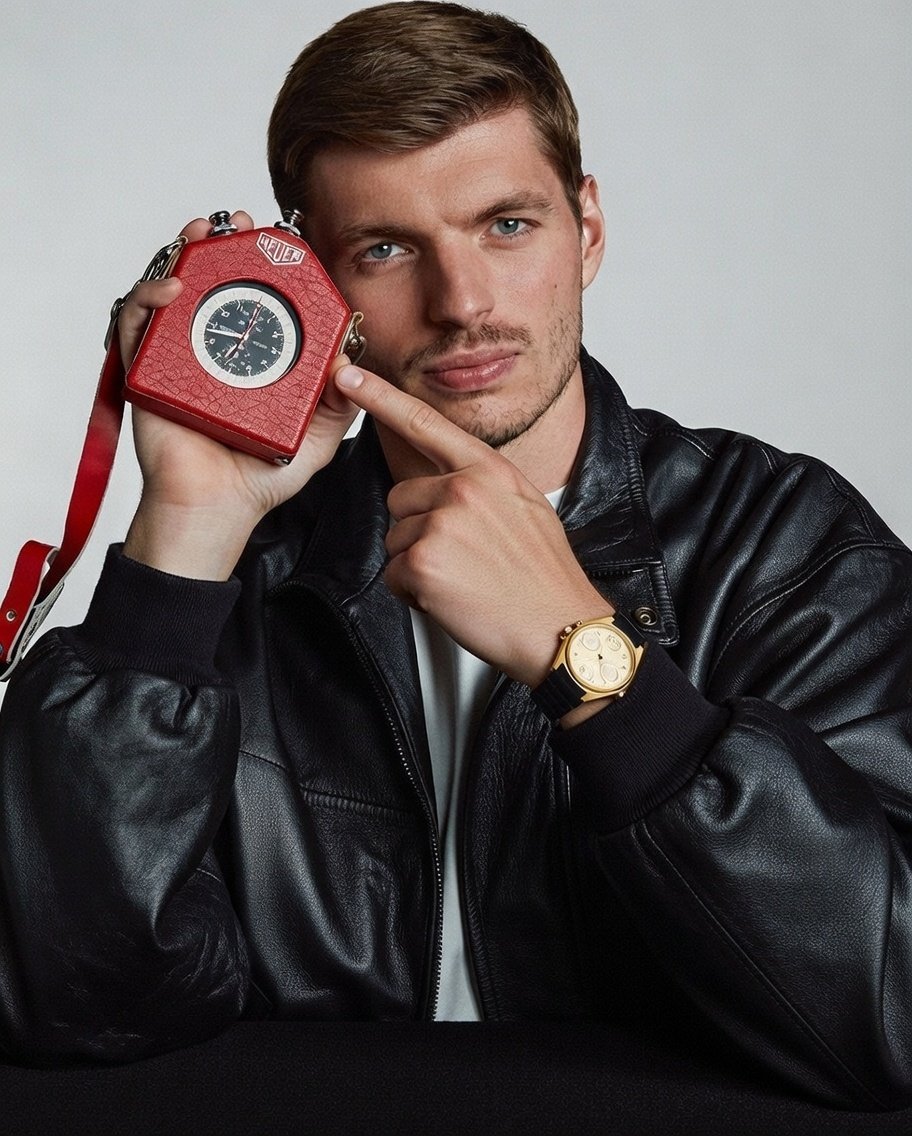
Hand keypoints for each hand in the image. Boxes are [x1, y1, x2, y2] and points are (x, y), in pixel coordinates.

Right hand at [118, 212, 360, 578]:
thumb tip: (350, 355)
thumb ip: (340, 401)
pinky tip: (174, 290)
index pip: (256, 298)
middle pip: (212, 282)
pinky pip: (139, 326)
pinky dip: (150, 300)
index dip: (264, 266)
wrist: (218, 509)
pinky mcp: (147, 372)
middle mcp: (214, 351)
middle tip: (239, 225)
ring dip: (184, 254)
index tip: (279, 245)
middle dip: (223, 244)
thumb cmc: (262, 478)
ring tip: (203, 236)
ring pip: (173, 291)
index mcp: (253, 358)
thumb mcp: (319, 436)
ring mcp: (178, 358)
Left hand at [335, 364, 609, 685]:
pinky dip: (415, 594)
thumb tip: (448, 486)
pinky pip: (394, 575)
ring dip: (418, 566)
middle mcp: (463, 489)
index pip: (426, 424)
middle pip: (401, 499)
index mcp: (489, 470)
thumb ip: (483, 487)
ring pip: (396, 540)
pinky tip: (454, 599)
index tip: (347, 375)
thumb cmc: (544, 577)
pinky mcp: (423, 562)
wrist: (560, 627)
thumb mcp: (525, 508)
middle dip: (418, 531)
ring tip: (465, 581)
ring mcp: (441, 523)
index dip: (381, 398)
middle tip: (463, 560)